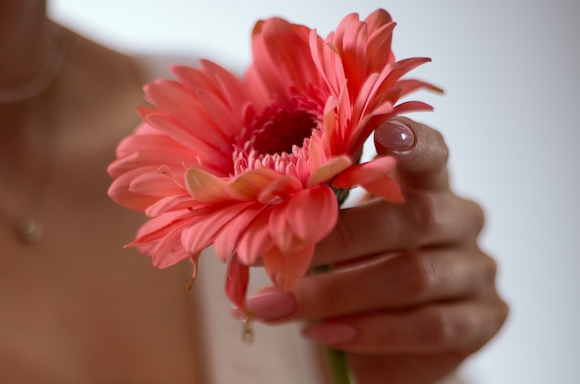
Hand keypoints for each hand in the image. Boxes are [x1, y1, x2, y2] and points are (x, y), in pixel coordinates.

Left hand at [244, 117, 508, 383]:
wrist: (392, 337)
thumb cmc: (360, 270)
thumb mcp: (341, 240)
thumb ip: (322, 225)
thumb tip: (265, 226)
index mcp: (429, 186)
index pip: (431, 154)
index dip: (413, 141)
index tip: (385, 129)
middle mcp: (461, 219)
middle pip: (413, 218)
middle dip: (340, 238)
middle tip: (279, 255)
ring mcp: (478, 270)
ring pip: (414, 276)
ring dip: (337, 293)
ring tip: (279, 304)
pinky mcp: (484, 319)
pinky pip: (428, 326)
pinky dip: (368, 332)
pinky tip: (323, 333)